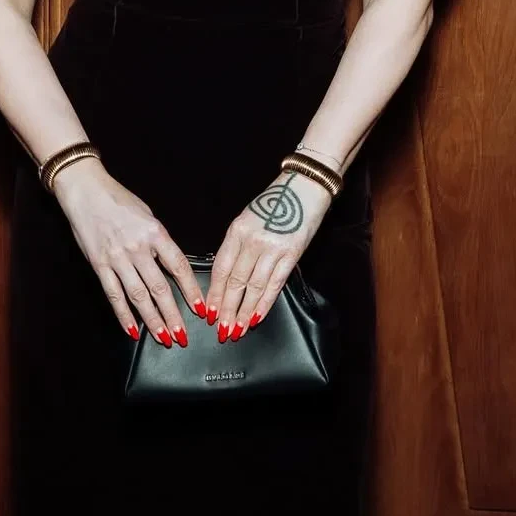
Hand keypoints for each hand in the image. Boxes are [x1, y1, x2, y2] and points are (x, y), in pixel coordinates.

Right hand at [51, 158, 207, 347]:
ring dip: (152, 320)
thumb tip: (171, 264)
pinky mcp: (99, 265)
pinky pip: (114, 295)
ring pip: (138, 296)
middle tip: (183, 335)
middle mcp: (137, 247)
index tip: (201, 307)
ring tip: (163, 338)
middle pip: (160, 287)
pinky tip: (132, 330)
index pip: (179, 266)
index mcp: (155, 232)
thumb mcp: (147, 214)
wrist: (86, 191)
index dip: (191, 290)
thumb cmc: (118, 200)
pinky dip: (124, 315)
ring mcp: (117, 258)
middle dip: (173, 314)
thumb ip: (159, 240)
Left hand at [204, 169, 333, 341]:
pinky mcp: (292, 253)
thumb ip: (237, 244)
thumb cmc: (276, 201)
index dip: (215, 293)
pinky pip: (275, 284)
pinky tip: (258, 317)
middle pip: (236, 281)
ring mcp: (273, 247)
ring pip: (254, 287)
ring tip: (238, 329)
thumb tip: (228, 275)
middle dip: (227, 309)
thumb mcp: (248, 218)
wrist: (305, 185)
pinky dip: (265, 303)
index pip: (221, 268)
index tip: (209, 312)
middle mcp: (252, 239)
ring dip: (245, 312)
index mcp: (237, 230)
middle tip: (222, 330)